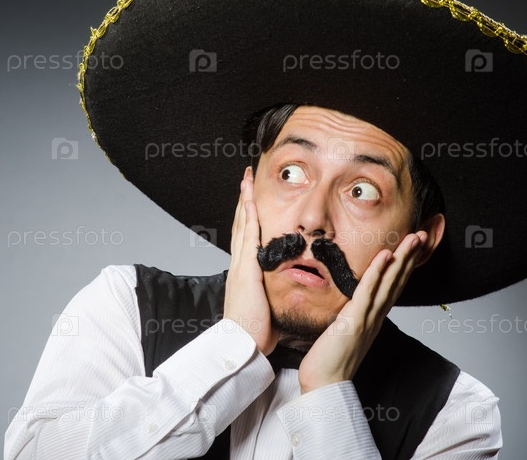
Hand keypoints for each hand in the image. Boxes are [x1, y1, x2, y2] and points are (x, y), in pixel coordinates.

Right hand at [223, 167, 278, 354]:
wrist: (242, 345)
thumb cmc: (255, 332)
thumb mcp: (267, 307)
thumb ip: (273, 296)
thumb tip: (286, 295)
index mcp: (245, 274)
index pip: (247, 239)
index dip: (248, 218)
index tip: (251, 201)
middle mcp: (240, 265)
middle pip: (240, 225)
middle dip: (243, 201)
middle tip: (245, 180)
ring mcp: (241, 265)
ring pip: (242, 225)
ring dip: (244, 201)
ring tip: (246, 180)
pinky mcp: (245, 269)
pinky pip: (248, 236)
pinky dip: (248, 216)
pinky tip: (250, 200)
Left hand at [297, 231, 426, 392]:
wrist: (325, 385)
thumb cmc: (330, 360)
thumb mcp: (344, 331)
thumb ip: (352, 315)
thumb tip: (351, 302)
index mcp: (374, 318)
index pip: (394, 286)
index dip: (405, 265)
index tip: (415, 247)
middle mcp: (376, 316)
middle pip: (398, 281)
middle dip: (411, 256)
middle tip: (424, 234)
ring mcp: (368, 319)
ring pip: (390, 283)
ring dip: (403, 258)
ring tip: (414, 238)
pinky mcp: (354, 322)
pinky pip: (368, 292)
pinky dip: (377, 272)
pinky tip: (386, 255)